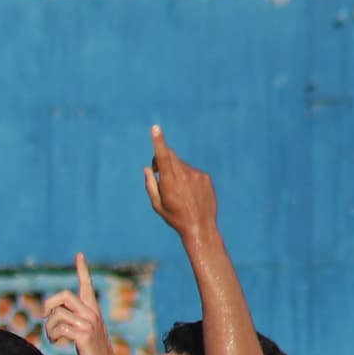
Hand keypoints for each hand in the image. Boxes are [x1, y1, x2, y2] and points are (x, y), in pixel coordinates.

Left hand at [40, 256, 129, 354]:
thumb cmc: (93, 352)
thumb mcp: (84, 331)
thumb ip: (72, 319)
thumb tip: (50, 313)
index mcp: (93, 310)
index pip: (87, 285)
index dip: (82, 269)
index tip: (79, 255)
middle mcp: (91, 313)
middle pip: (64, 295)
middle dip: (49, 304)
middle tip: (44, 316)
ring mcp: (88, 324)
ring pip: (57, 314)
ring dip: (48, 327)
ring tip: (52, 337)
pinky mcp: (83, 336)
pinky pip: (60, 328)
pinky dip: (53, 335)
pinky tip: (57, 342)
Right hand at [141, 125, 219, 242]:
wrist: (201, 227)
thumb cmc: (175, 218)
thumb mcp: (157, 205)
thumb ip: (150, 185)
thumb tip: (147, 169)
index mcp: (169, 182)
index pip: (162, 157)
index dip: (158, 141)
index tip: (156, 127)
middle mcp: (184, 175)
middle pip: (170, 155)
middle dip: (162, 160)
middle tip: (158, 173)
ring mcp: (197, 175)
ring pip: (181, 164)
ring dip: (176, 171)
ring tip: (180, 191)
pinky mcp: (205, 177)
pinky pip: (192, 171)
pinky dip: (188, 177)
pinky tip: (190, 193)